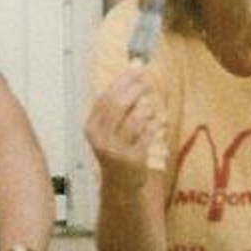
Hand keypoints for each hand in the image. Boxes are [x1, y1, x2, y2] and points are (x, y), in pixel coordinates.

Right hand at [85, 66, 160, 190]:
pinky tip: (158, 122)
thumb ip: (116, 103)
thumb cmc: (116, 150)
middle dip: (135, 89)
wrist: (120, 183)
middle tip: (147, 81)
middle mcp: (101, 138)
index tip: (136, 67)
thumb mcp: (108, 128)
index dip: (123, 80)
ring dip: (147, 109)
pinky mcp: (133, 159)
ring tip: (150, 110)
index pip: (106, 97)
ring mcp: (116, 149)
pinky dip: (156, 124)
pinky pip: (148, 133)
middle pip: (119, 105)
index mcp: (92, 126)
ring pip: (135, 118)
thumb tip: (133, 71)